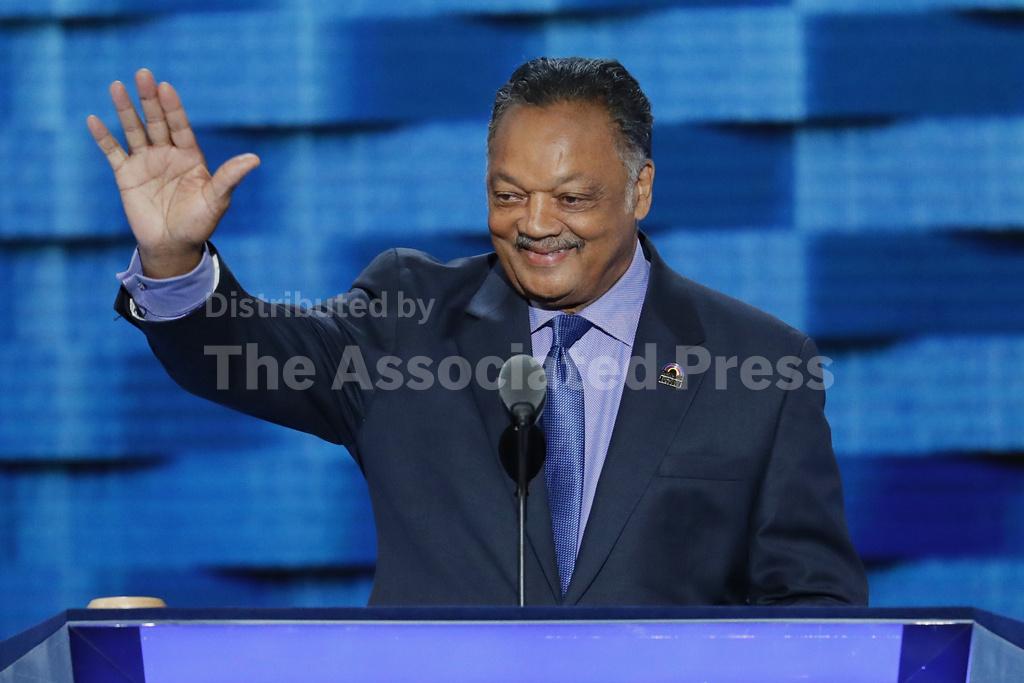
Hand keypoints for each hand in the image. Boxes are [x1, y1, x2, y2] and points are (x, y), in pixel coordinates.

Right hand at [86, 68, 259, 277]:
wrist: (173, 245)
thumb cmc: (199, 223)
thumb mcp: (216, 199)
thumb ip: (230, 177)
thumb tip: (255, 159)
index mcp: (189, 156)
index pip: (180, 126)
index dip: (173, 108)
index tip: (166, 87)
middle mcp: (167, 154)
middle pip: (156, 122)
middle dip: (149, 99)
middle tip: (143, 74)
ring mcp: (146, 162)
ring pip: (133, 130)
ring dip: (124, 110)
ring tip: (116, 86)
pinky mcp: (126, 175)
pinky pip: (113, 152)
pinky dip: (103, 138)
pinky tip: (93, 120)